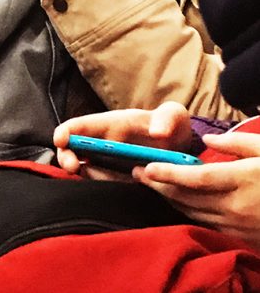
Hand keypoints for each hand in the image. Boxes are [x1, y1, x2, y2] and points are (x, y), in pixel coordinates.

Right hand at [54, 102, 191, 180]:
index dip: (67, 131)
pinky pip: (100, 184)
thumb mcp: (175, 116)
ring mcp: (108, 164)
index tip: (60, 139)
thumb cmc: (172, 127)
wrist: (182, 150)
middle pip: (73, 148)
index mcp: (112, 125)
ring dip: (78, 174)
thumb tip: (158, 132)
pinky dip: (95, 186)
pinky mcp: (117, 181)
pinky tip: (103, 191)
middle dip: (66, 156)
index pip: (82, 126)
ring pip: (81, 168)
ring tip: (84, 177)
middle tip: (72, 168)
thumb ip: (169, 117)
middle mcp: (104, 143)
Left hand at [135, 131, 259, 249]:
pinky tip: (178, 204)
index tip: (146, 167)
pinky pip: (210, 226)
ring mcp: (241, 226)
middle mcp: (238, 206)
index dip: (169, 173)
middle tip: (136, 173)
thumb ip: (236, 145)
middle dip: (159, 186)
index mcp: (243, 180)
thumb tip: (208, 143)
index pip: (196, 178)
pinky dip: (189, 214)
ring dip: (170, 201)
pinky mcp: (246, 238)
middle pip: (189, 198)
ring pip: (195, 214)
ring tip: (151, 186)